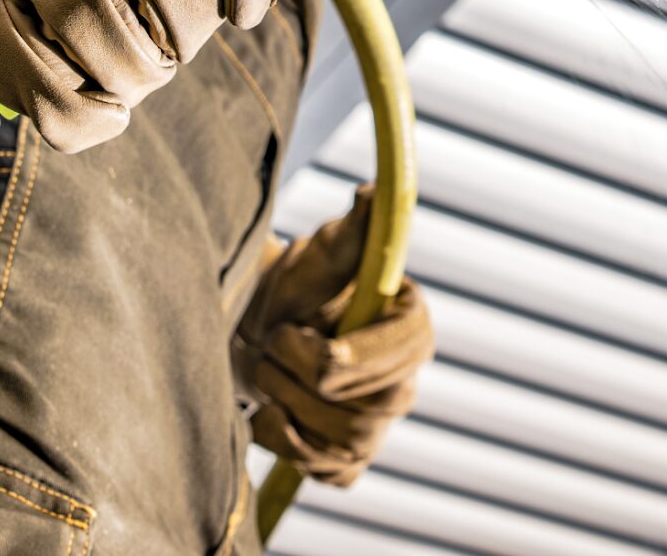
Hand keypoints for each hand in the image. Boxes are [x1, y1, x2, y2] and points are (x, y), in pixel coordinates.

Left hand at [236, 185, 433, 486]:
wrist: (254, 330)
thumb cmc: (295, 286)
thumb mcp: (320, 256)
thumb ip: (352, 231)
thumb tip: (373, 193)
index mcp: (411, 327)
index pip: (404, 353)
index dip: (352, 354)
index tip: (295, 336)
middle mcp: (404, 381)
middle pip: (367, 407)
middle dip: (299, 378)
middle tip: (269, 344)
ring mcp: (379, 426)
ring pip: (343, 443)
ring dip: (285, 406)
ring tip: (264, 371)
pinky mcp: (349, 461)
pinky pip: (327, 473)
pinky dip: (287, 447)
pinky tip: (270, 413)